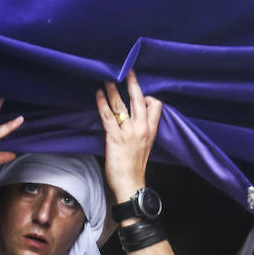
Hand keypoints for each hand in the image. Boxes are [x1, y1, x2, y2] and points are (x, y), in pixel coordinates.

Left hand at [95, 71, 162, 203]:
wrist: (130, 183)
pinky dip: (102, 103)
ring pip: (120, 104)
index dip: (148, 97)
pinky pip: (107, 115)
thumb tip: (134, 119)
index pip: (155, 105)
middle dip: (132, 83)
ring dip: (113, 89)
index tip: (140, 95)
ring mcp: (127, 131)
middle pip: (138, 99)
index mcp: (151, 130)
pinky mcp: (114, 137)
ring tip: (107, 79)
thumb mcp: (146, 145)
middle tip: (127, 71)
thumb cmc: (136, 166)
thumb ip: (143, 130)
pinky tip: (98, 94)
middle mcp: (141, 128)